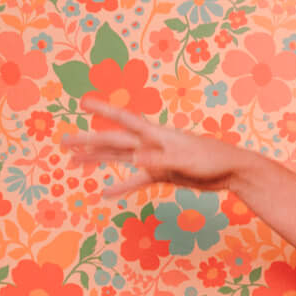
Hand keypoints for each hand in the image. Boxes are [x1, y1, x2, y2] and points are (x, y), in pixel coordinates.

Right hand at [58, 102, 244, 198]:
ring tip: (73, 161)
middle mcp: (151, 143)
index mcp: (156, 134)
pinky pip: (136, 180)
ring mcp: (155, 158)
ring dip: (98, 159)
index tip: (83, 102)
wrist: (232, 171)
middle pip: (114, 141)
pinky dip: (121, 186)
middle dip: (89, 141)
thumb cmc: (213, 159)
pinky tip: (104, 193)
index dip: (103, 109)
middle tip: (63, 141)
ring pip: (120, 158)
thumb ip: (161, 160)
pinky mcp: (162, 173)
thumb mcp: (187, 160)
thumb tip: (136, 159)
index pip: (124, 119)